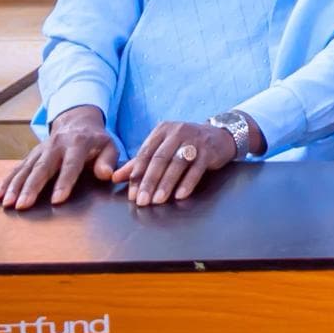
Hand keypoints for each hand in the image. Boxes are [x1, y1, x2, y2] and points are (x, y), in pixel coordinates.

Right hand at [0, 105, 118, 209]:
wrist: (77, 121)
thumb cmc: (95, 140)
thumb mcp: (109, 145)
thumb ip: (108, 160)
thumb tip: (106, 175)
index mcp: (77, 144)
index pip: (70, 165)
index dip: (64, 183)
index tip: (57, 200)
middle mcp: (55, 146)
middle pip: (42, 168)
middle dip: (31, 187)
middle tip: (22, 206)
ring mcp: (40, 150)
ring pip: (26, 169)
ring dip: (14, 186)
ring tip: (7, 204)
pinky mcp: (31, 155)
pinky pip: (16, 168)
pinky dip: (5, 182)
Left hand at [111, 118, 240, 206]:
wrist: (219, 136)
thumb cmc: (185, 145)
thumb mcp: (162, 149)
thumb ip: (139, 163)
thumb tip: (114, 178)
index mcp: (162, 130)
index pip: (145, 154)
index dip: (137, 175)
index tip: (131, 195)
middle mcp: (177, 132)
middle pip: (159, 159)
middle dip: (149, 182)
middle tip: (142, 202)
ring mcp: (194, 140)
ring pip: (177, 164)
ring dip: (166, 184)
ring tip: (158, 201)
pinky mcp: (209, 150)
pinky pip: (196, 168)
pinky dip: (188, 183)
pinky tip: (180, 196)